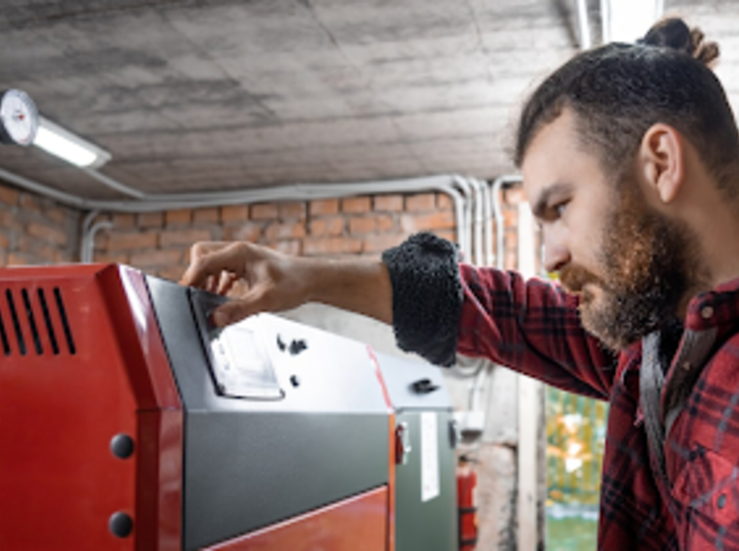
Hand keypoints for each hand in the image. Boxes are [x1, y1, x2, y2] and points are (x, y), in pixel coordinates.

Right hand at [180, 241, 310, 326]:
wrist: (312, 280)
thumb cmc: (295, 283)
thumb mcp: (265, 300)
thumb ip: (239, 309)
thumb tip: (215, 318)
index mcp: (239, 253)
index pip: (202, 261)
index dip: (190, 279)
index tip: (185, 295)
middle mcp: (237, 251)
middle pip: (201, 256)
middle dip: (196, 276)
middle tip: (198, 297)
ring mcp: (241, 258)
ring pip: (210, 262)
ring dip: (206, 280)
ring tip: (210, 299)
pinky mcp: (245, 266)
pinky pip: (221, 270)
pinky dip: (217, 283)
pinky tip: (223, 297)